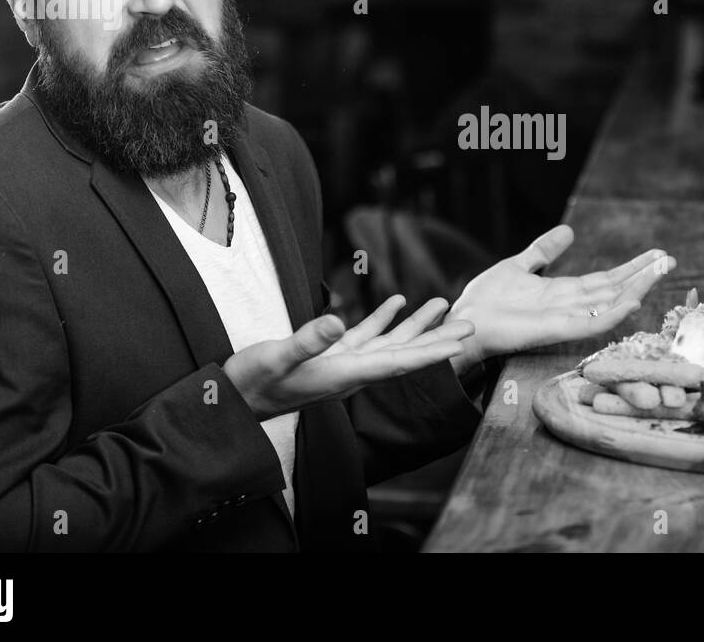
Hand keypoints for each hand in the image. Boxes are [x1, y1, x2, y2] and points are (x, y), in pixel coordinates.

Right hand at [223, 296, 471, 419]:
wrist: (233, 401)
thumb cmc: (252, 383)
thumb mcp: (276, 357)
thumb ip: (306, 341)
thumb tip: (338, 320)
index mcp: (344, 374)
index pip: (398, 362)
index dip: (431, 352)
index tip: (460, 344)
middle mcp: (351, 372)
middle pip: (404, 354)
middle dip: (438, 339)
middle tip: (470, 324)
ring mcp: (342, 364)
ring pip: (389, 343)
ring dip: (416, 325)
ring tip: (442, 303)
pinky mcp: (329, 356)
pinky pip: (365, 336)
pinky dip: (383, 319)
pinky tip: (396, 302)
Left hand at [447, 225, 674, 366]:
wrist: (465, 321)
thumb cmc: (487, 301)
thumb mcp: (519, 266)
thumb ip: (544, 251)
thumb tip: (568, 230)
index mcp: (564, 292)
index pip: (606, 279)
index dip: (631, 268)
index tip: (656, 254)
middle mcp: (571, 307)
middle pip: (615, 290)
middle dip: (643, 276)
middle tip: (670, 261)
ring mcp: (566, 320)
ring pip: (610, 305)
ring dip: (637, 290)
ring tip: (660, 273)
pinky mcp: (555, 331)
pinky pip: (590, 325)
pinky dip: (612, 315)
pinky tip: (632, 302)